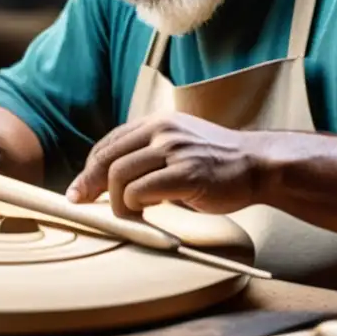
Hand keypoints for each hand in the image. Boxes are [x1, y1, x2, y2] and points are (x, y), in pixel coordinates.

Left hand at [65, 112, 262, 215]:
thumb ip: (149, 152)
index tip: (80, 188)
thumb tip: (111, 177)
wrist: (257, 164)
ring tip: (130, 213)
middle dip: (89, 185)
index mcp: (157, 122)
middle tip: (82, 204)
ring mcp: (174, 150)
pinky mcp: (186, 173)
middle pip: (107, 159)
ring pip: (119, 177)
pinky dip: (135, 207)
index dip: (89, 168)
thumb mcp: (178, 144)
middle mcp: (162, 131)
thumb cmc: (216, 162)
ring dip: (117, 202)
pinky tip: (147, 213)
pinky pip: (141, 192)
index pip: (109, 143)